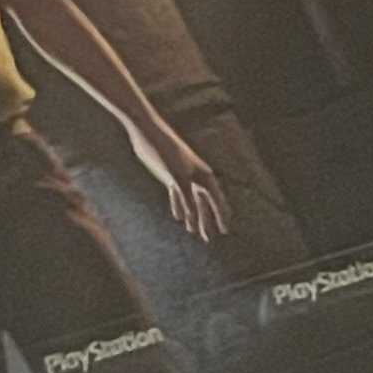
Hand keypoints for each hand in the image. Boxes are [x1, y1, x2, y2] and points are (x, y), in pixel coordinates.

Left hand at [135, 121, 228, 241]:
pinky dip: (180, 205)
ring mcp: (183, 176)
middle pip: (204, 203)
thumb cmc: (165, 152)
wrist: (148, 132)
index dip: (221, 216)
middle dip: (207, 221)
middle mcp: (196, 176)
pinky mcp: (170, 175)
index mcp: (203, 175)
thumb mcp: (176, 177)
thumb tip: (191, 218)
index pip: (216, 200)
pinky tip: (178, 217)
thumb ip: (185, 198)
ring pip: (191, 200)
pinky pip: (179, 195)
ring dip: (193, 215)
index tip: (225, 231)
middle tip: (208, 239)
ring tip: (193, 232)